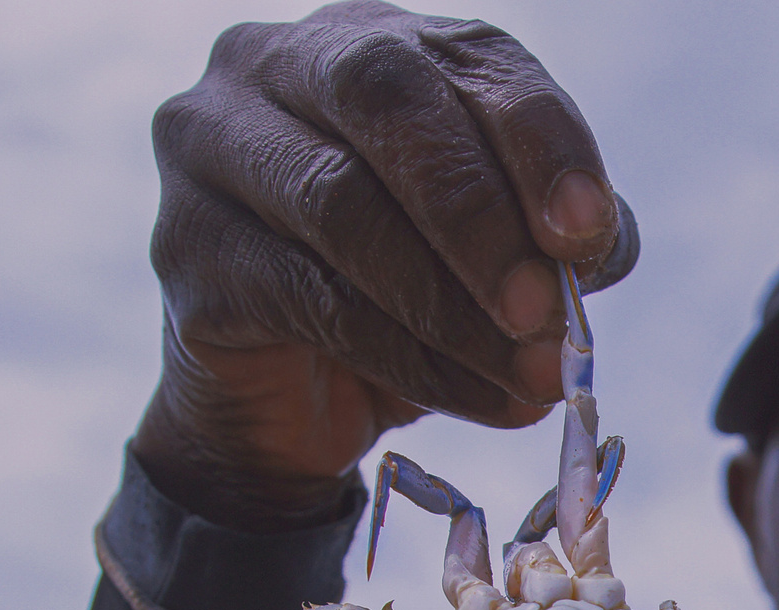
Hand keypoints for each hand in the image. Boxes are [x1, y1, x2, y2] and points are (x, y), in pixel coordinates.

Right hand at [130, 3, 635, 527]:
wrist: (294, 400)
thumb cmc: (410, 300)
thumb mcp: (506, 257)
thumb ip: (556, 238)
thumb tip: (592, 250)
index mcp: (379, 41)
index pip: (471, 59)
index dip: (541, 142)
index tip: (588, 232)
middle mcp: (278, 62)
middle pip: (387, 102)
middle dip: (482, 218)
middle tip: (546, 313)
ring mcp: (212, 145)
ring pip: (343, 206)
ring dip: (453, 307)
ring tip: (529, 375)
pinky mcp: (185, 246)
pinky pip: (309, 300)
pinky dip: (409, 358)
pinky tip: (475, 400)